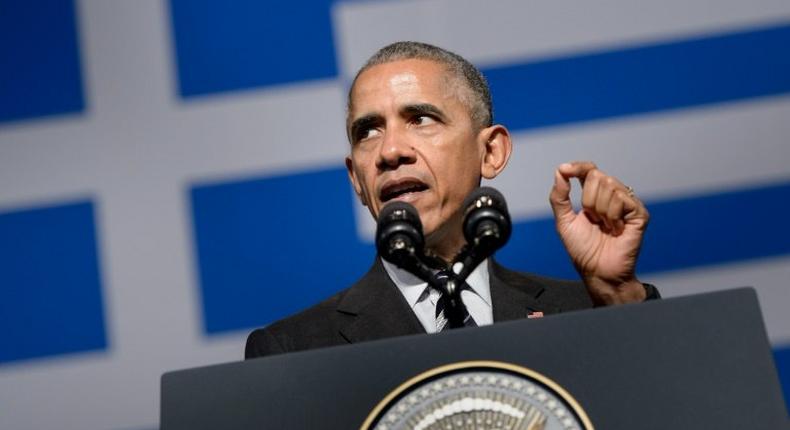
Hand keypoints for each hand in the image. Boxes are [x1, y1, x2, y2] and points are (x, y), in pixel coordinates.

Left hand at [549, 161, 648, 304]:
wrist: (598, 271)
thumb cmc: (582, 250)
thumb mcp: (564, 221)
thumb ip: (560, 196)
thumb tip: (560, 171)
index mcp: (594, 195)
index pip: (589, 170)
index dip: (578, 167)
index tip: (565, 170)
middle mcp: (612, 196)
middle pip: (597, 175)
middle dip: (587, 199)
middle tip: (593, 220)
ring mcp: (627, 203)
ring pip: (609, 186)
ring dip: (600, 210)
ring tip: (604, 227)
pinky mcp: (639, 213)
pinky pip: (622, 199)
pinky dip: (612, 216)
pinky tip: (616, 230)